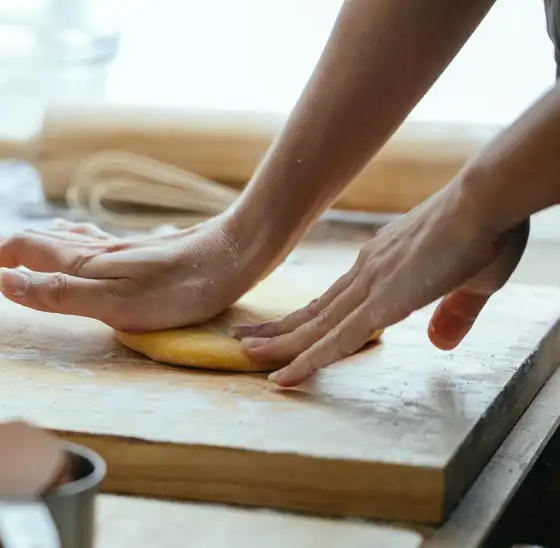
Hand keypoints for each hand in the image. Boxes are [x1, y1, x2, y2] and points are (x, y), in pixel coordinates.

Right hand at [0, 217, 271, 331]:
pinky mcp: (134, 250)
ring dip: (19, 251)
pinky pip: (77, 241)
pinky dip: (53, 245)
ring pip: (50, 239)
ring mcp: (112, 247)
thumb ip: (58, 293)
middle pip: (26, 241)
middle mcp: (89, 248)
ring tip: (4, 264)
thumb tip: (3, 280)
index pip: (13, 253)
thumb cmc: (183, 287)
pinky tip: (68, 248)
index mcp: (79, 261)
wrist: (237, 253)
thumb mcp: (117, 303)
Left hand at [233, 182, 528, 386]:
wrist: (487, 201)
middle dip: (278, 329)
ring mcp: (370, 286)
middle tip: (244, 339)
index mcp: (382, 265)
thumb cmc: (486, 231)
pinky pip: (336, 341)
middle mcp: (366, 273)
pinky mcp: (382, 302)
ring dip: (280, 344)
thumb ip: (453, 313)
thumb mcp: (471, 283)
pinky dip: (307, 361)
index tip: (283, 327)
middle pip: (314, 311)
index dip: (308, 317)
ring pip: (315, 327)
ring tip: (246, 354)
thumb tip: (440, 342)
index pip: (336, 300)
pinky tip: (283, 377)